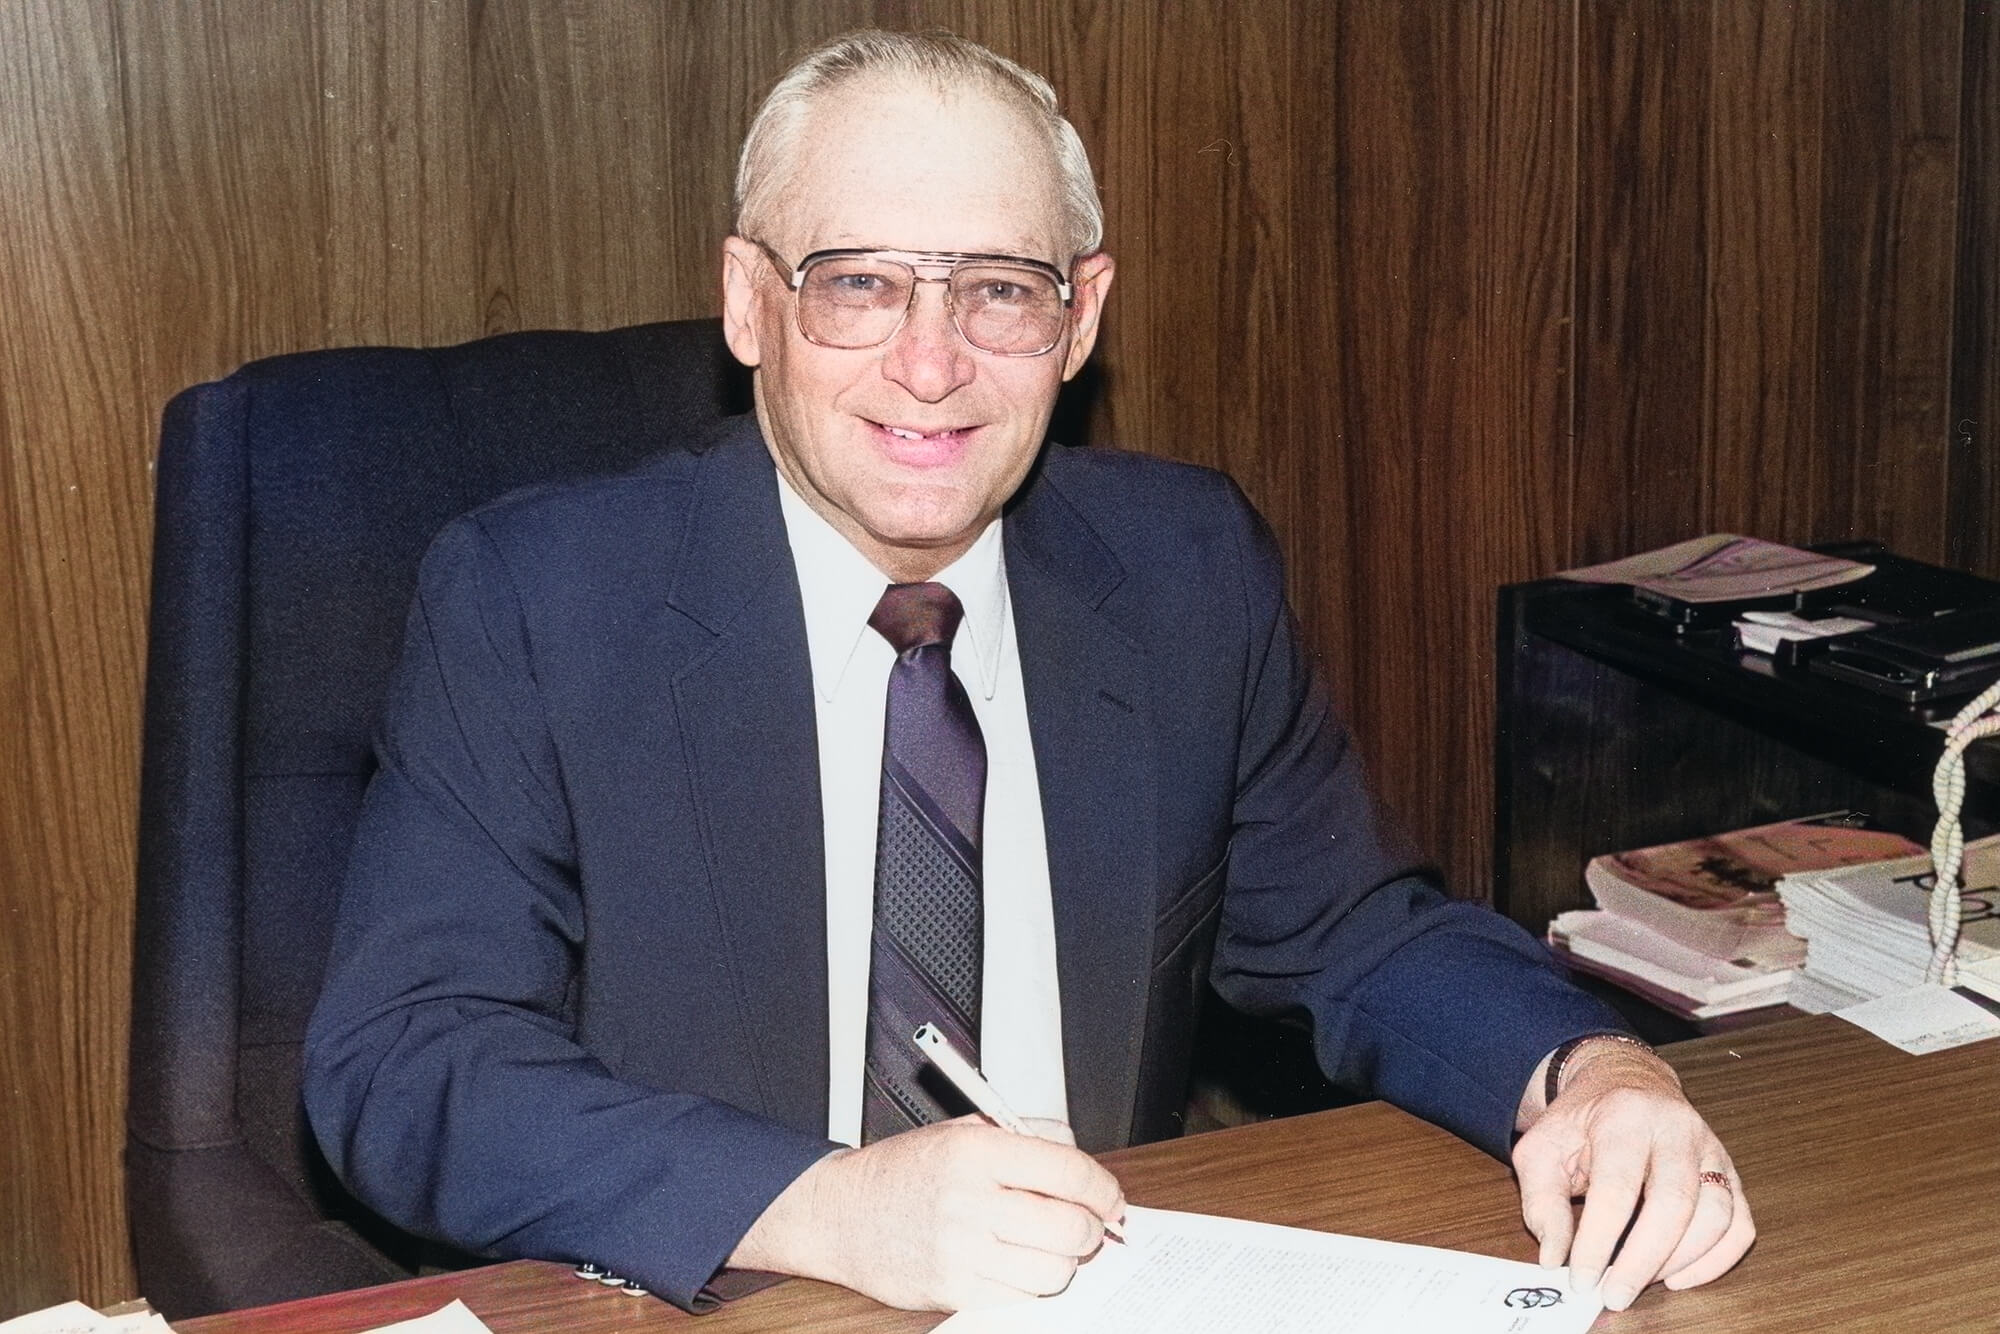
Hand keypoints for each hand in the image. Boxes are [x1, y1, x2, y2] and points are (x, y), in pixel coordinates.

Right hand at [728, 1116, 1124, 1310]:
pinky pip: (1023, 1298)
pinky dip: (1032, 1284)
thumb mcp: (962, 1130)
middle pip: (1070, 1227)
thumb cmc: (904, 1171)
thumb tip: (1074, 1145)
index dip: (1103, 1188)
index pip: (1069, 1172)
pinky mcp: (954, 1290)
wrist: (842, 1214)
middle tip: (1085, 1223)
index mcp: (978, 1152)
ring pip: (1054, 1270)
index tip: (1109, 1197)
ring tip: (1048, 1245)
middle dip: (1091, 1228)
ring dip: (1063, 1260)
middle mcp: (971, 1200)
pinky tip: (1019, 1264)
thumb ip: (1023, 1132)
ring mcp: (962, 1251)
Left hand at [1512, 1039, 1754, 1311]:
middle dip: (1643, 1259)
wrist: (1623, 1081)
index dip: (1598, 1239)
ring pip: (1716, 1214)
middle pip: (1674, 1202)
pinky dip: (1717, 1259)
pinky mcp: (1729, 1172)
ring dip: (1681, 1261)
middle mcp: (1676, 1128)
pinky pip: (1741, 1223)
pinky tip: (1680, 1277)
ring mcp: (1710, 1149)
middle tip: (1615, 1293)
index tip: (1581, 1278)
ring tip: (1641, 1282)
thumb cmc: (1582, 1121)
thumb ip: (1541, 1201)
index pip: (1617, 1186)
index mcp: (1624, 1116)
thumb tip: (1554, 1257)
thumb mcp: (1541, 1147)